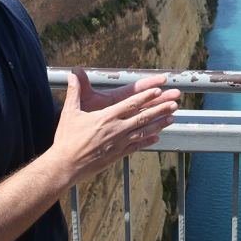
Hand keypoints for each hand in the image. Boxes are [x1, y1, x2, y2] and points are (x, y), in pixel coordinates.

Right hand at [50, 67, 180, 186]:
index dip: (145, 96)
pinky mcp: (117, 155)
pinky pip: (136, 146)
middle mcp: (115, 129)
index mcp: (106, 117)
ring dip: (159, 124)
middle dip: (160, 109)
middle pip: (142, 117)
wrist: (65, 165)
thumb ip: (74, 92)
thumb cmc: (66, 139)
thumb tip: (72, 74)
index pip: (130, 104)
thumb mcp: (69, 113)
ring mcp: (118, 143)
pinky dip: (148, 141)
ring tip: (172, 118)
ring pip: (143, 132)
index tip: (158, 90)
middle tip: (175, 103)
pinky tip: (157, 137)